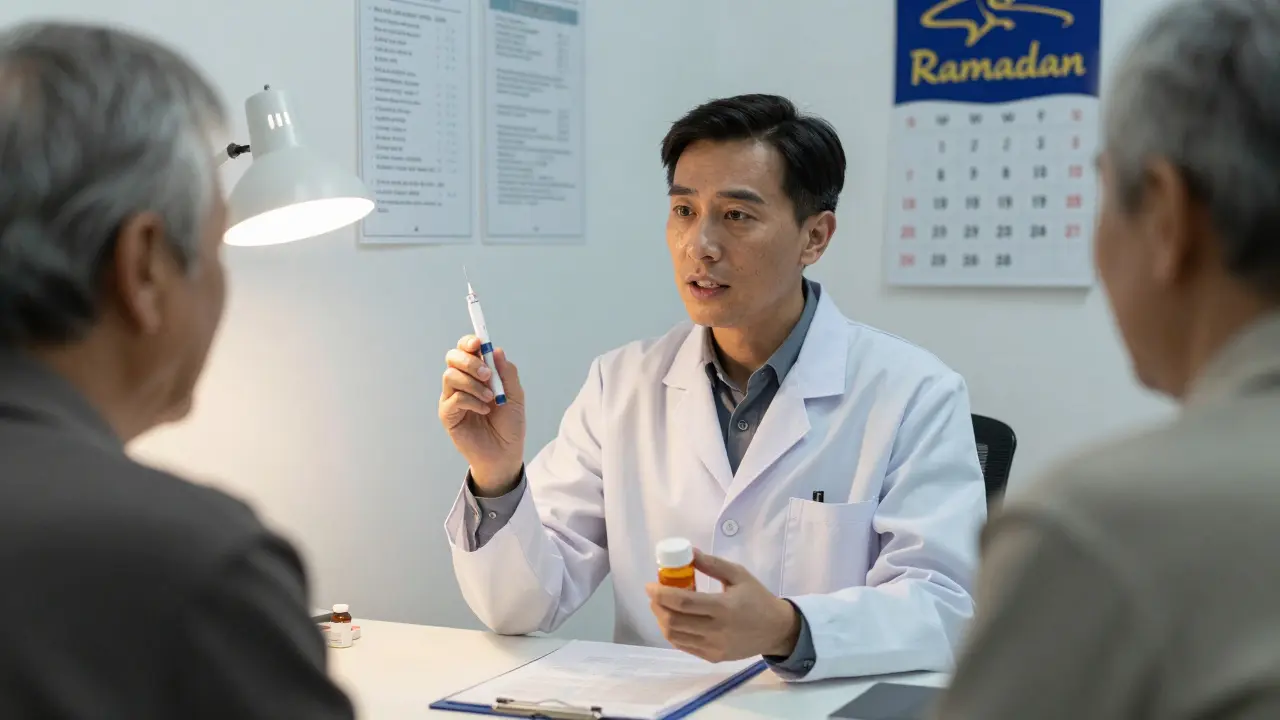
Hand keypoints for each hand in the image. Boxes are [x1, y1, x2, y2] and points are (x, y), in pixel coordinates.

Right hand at [438, 335, 525, 494]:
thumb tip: (496, 350)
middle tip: (488, 375)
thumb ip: (507, 373)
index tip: (479, 343)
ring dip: (473, 384)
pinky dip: (471, 401)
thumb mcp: (515, 395)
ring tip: (490, 399)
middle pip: (452, 357)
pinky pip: (454, 399)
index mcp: (477, 374)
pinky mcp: (448, 415)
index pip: (466, 350)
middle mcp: (462, 382)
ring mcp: (452, 398)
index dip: (469, 342)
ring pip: (451, 376)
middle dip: (469, 361)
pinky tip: (484, 411)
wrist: (506, 453)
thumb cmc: (510, 424)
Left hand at [646, 549, 800, 662]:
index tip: (650, 585)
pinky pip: (683, 646)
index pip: (683, 602)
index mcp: (723, 607)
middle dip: (657, 606)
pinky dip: (672, 633)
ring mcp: (713, 647)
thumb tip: (687, 552)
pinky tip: (674, 620)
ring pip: (675, 636)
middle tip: (655, 595)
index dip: (661, 594)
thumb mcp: (738, 575)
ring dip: (661, 620)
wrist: (776, 630)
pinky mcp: (712, 657)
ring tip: (661, 606)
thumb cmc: (757, 598)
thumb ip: (712, 564)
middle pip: (674, 621)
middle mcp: (716, 630)